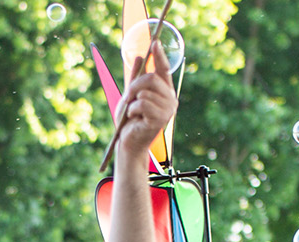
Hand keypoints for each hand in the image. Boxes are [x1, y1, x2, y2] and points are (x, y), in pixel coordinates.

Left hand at [112, 43, 177, 161]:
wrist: (129, 141)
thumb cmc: (130, 120)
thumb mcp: (130, 95)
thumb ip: (135, 78)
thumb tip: (138, 58)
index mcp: (165, 92)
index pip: (164, 70)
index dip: (159, 56)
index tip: (155, 42)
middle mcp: (170, 99)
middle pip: (152, 78)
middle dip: (135, 85)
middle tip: (128, 96)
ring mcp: (168, 110)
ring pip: (145, 92)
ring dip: (132, 101)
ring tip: (132, 112)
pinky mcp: (161, 119)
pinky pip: (142, 104)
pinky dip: (133, 110)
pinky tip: (135, 119)